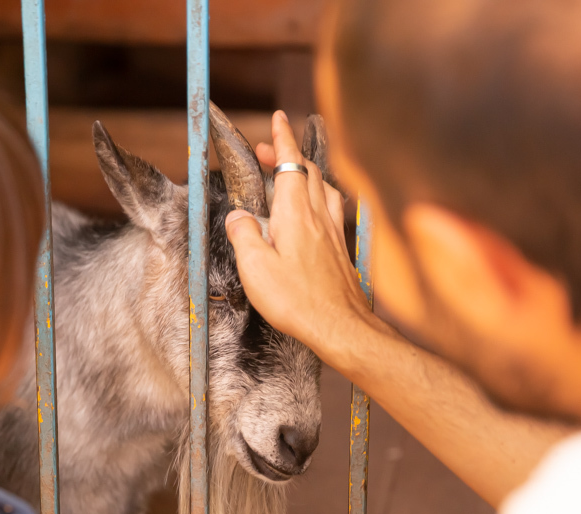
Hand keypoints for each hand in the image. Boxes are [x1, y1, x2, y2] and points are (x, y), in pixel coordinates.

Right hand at [225, 111, 371, 357]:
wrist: (341, 326)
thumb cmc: (297, 300)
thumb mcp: (255, 269)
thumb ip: (244, 236)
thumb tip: (238, 217)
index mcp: (295, 214)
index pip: (290, 164)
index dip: (282, 139)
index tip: (277, 119)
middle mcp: (318, 216)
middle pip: (308, 171)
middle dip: (289, 154)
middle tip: (268, 151)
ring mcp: (334, 232)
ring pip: (325, 187)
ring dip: (308, 173)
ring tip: (293, 174)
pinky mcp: (342, 249)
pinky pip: (333, 210)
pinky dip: (321, 196)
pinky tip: (318, 210)